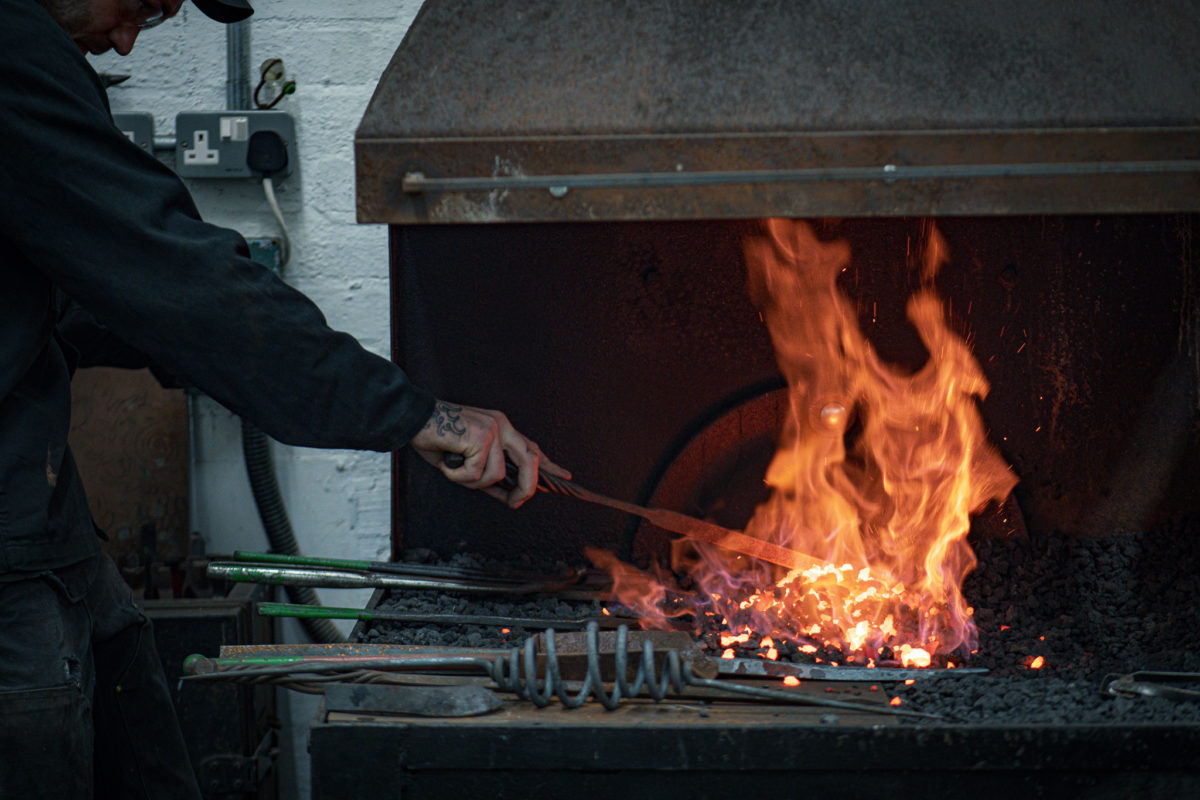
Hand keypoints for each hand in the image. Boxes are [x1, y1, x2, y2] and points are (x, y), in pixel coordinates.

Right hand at [409, 401, 570, 507]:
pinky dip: (459, 476)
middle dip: (525, 488)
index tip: (565, 477)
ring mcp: (493, 429)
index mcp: (500, 427)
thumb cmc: (434, 439)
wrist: (411, 419)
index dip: (548, 464)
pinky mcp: (482, 436)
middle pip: (530, 461)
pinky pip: (477, 473)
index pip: (531, 447)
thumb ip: (488, 475)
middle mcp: (501, 424)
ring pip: (496, 475)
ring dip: (471, 482)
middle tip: (514, 503)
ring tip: (454, 468)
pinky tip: (448, 463)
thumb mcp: (466, 462)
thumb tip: (507, 496)